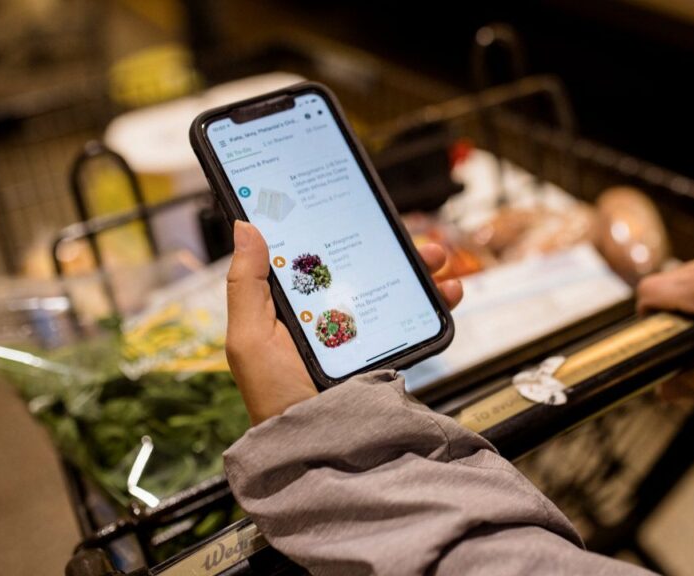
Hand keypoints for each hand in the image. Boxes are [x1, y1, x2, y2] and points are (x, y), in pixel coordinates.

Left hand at [226, 221, 463, 424]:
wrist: (321, 448)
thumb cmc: (276, 399)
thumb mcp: (249, 339)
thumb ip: (245, 284)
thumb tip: (245, 226)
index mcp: (289, 307)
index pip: (311, 255)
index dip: (328, 227)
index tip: (344, 203)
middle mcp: (326, 315)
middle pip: (358, 264)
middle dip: (384, 242)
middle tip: (403, 229)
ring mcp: (359, 332)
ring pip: (391, 284)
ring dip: (419, 265)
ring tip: (437, 257)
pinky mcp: (387, 348)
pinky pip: (414, 316)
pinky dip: (437, 299)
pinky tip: (448, 291)